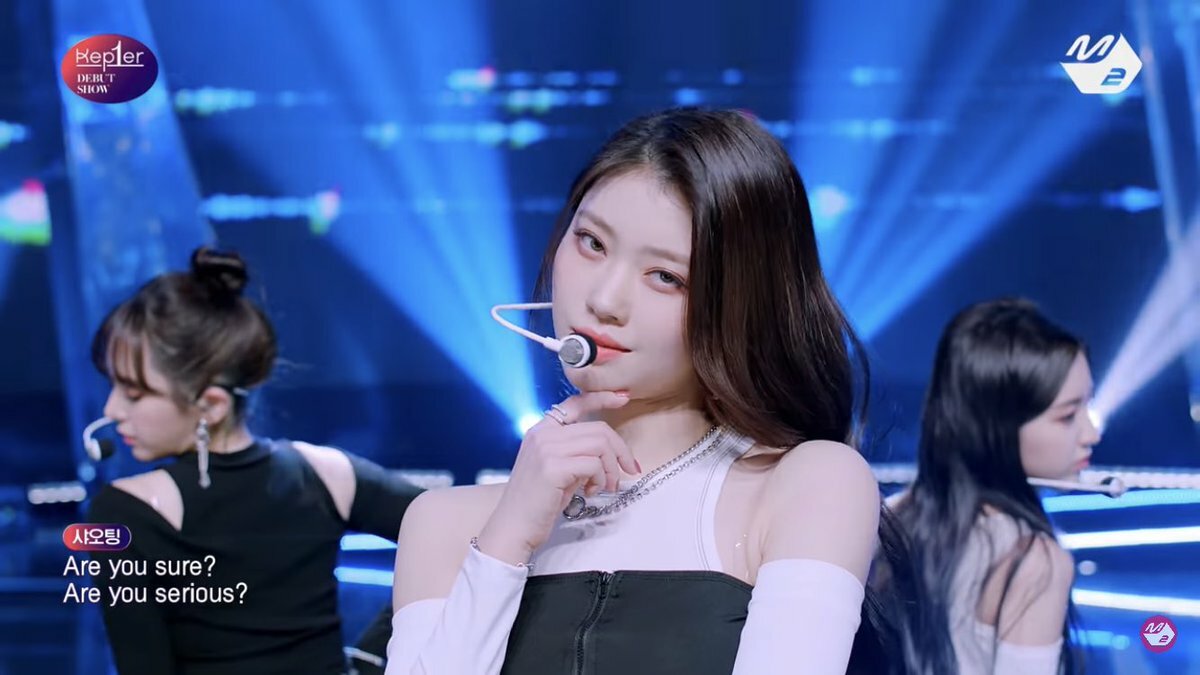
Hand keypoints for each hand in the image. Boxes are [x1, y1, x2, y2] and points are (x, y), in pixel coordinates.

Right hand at [475, 391, 637, 563]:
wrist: (513, 528)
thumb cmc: (536, 504)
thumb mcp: (555, 469)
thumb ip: (574, 453)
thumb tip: (607, 453)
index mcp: (541, 431)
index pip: (575, 402)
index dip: (602, 398)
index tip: (623, 398)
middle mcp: (542, 434)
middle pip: (598, 429)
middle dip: (620, 450)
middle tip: (629, 470)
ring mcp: (546, 449)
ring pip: (600, 445)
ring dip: (611, 468)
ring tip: (606, 486)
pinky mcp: (553, 467)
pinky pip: (594, 464)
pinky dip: (601, 479)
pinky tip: (591, 492)